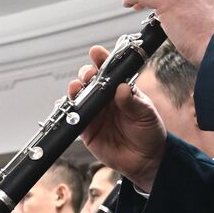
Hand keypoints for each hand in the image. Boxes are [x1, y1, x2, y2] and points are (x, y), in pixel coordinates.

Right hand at [72, 45, 166, 191]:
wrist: (145, 160)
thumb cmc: (149, 132)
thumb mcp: (146, 114)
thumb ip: (133, 102)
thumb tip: (123, 88)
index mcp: (120, 89)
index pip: (109, 70)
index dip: (102, 59)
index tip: (96, 53)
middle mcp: (105, 99)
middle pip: (89, 80)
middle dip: (86, 74)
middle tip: (88, 75)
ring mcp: (94, 113)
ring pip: (78, 97)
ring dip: (74, 90)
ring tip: (76, 89)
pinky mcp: (86, 130)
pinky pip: (72, 118)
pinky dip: (65, 112)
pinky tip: (64, 107)